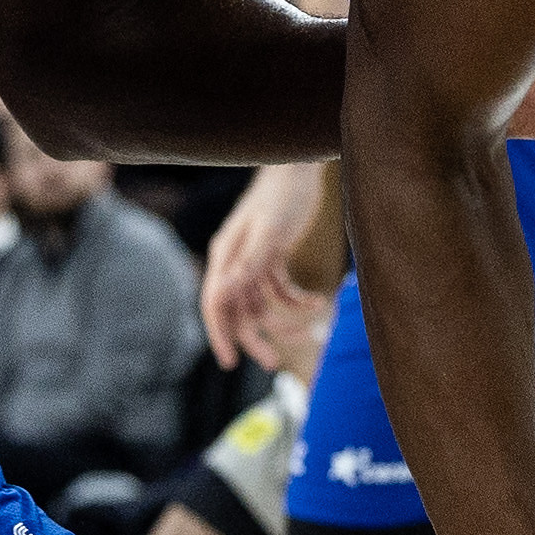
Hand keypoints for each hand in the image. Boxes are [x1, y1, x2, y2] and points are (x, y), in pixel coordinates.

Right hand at [200, 164, 335, 371]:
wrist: (301, 170)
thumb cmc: (283, 195)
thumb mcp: (270, 230)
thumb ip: (250, 261)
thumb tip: (226, 292)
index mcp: (226, 256)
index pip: (215, 304)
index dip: (220, 334)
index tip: (230, 362)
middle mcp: (235, 262)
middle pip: (238, 311)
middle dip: (255, 338)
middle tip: (275, 364)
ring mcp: (254, 261)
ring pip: (261, 305)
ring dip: (283, 321)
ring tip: (310, 333)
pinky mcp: (273, 257)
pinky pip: (280, 290)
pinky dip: (298, 299)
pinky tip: (319, 301)